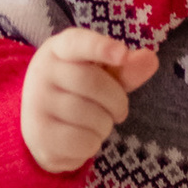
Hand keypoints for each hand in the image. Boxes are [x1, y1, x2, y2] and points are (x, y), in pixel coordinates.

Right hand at [21, 28, 160, 174]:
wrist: (38, 126)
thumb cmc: (76, 93)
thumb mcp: (100, 75)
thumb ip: (125, 68)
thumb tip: (150, 59)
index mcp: (58, 49)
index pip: (77, 43)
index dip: (100, 47)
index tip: (122, 53)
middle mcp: (42, 72)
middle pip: (93, 84)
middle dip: (117, 102)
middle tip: (119, 112)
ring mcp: (37, 103)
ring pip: (91, 117)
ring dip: (105, 126)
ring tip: (95, 124)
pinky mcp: (39, 134)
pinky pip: (83, 142)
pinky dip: (92, 145)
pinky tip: (82, 140)